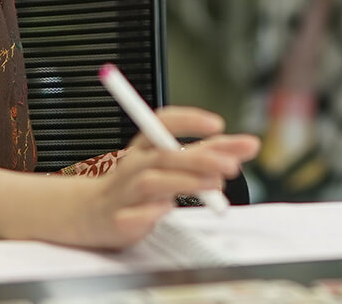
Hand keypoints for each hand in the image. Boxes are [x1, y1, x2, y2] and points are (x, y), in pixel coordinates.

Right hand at [73, 106, 259, 248]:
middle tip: (231, 165)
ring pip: (151, 182)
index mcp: (147, 146)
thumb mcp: (173, 163)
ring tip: (215, 185)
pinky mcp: (120, 220)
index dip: (190, 120)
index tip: (217, 124)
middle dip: (200, 158)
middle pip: (164, 155)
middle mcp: (135, 165)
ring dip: (184, 182)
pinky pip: (134, 216)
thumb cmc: (138, 183)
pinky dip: (150, 214)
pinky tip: (167, 211)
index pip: (163, 121)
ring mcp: (125, 192)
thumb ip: (211, 153)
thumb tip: (248, 145)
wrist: (93, 212)